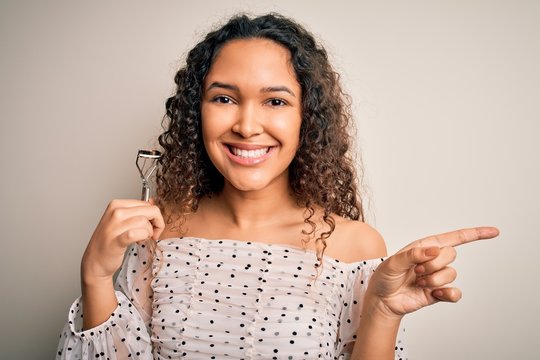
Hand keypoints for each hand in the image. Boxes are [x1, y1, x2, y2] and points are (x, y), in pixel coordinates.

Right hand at [81, 199, 164, 284]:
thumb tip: (153, 203)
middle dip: (157, 223)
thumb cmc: (110, 241)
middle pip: (150, 211)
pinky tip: (138, 242)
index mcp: (117, 204)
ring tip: (141, 239)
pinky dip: (142, 238)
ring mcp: (114, 226)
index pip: (147, 204)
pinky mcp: (116, 240)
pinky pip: (136, 234)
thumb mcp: (122, 220)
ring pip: (145, 222)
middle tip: (152, 234)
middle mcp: (115, 212)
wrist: (95, 260)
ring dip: (148, 233)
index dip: (155, 216)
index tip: (152, 226)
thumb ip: (138, 212)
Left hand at [365, 227, 498, 319]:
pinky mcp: (439, 293)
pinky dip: (447, 293)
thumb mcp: (392, 262)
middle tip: (416, 271)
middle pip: (451, 254)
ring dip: (433, 279)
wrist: (382, 301)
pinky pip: (455, 293)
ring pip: (451, 274)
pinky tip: (434, 294)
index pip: (454, 238)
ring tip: (417, 282)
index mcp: (425, 247)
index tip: (493, 232)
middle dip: (433, 263)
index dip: (474, 234)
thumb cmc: (385, 278)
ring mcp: (438, 277)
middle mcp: (434, 260)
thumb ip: (413, 254)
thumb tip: (434, 250)